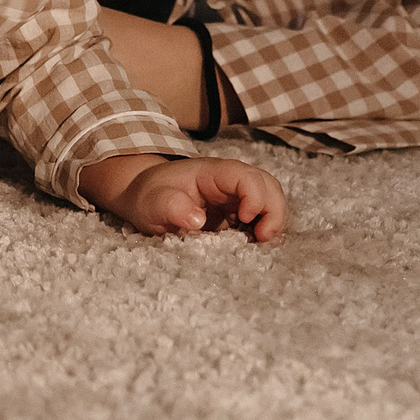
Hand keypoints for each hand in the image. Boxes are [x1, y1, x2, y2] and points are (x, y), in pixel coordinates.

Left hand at [82, 155, 286, 243]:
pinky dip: (264, 231)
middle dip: (274, 212)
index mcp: (213, 172)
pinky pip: (261, 218)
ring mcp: (236, 197)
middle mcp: (230, 181)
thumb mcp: (153, 202)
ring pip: (271, 201)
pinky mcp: (236, 214)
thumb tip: (197, 220)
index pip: (247, 177)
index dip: (255, 198)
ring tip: (259, 244)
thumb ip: (171, 207)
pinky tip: (252, 246)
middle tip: (262, 239)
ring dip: (273, 222)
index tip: (244, 220)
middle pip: (268, 186)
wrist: (145, 198)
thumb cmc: (149, 196)